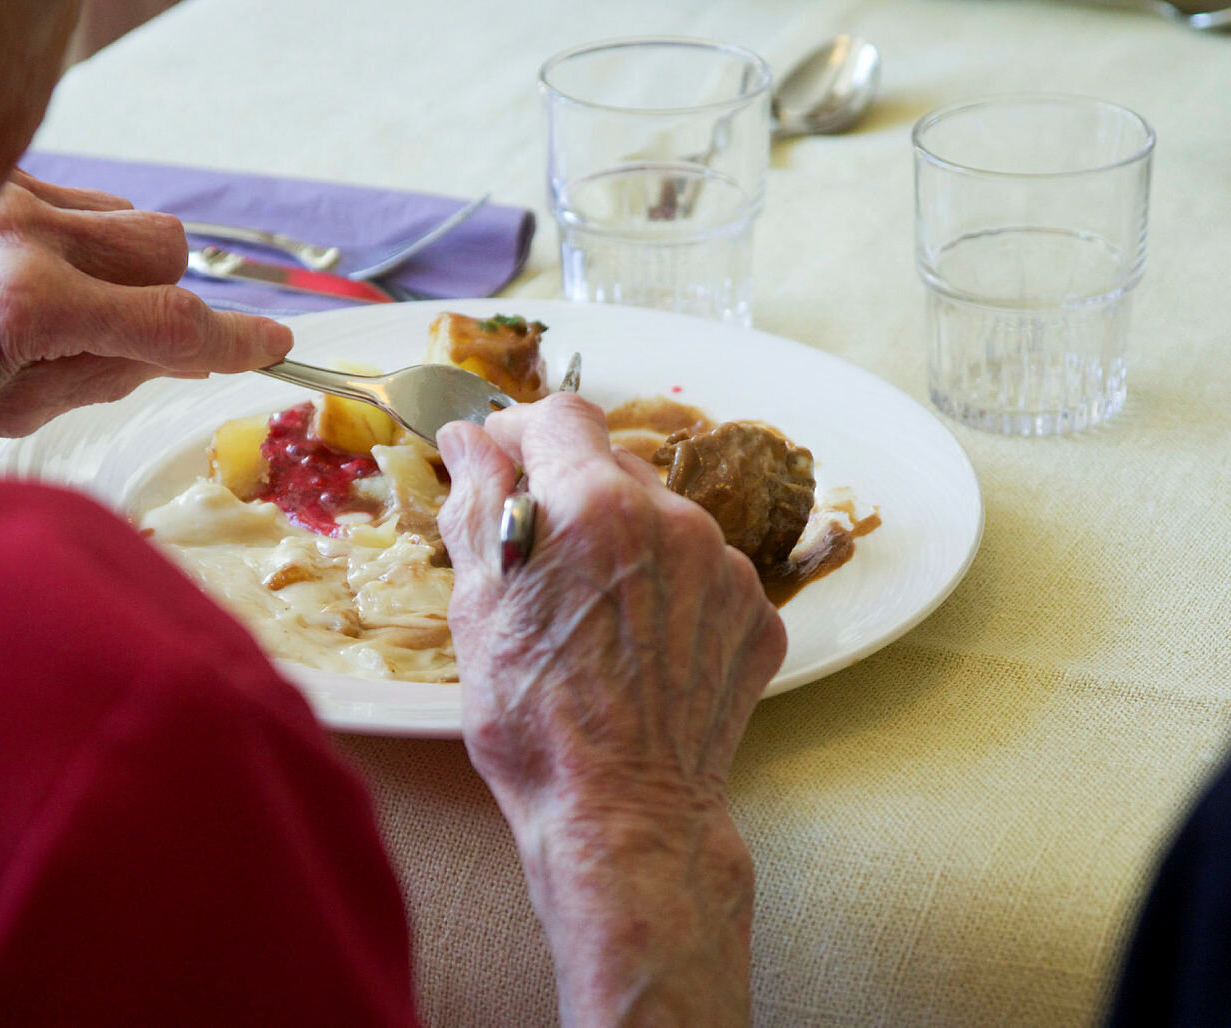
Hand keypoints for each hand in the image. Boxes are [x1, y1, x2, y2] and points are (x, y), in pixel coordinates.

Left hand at [0, 170, 292, 447]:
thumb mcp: (2, 412)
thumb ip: (100, 377)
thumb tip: (173, 356)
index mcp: (30, 310)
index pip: (175, 323)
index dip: (239, 341)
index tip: (275, 347)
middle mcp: (21, 238)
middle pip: (167, 246)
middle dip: (172, 294)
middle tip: (143, 338)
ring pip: (122, 216)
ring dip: (124, 263)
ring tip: (74, 306)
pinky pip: (68, 198)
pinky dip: (75, 238)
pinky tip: (32, 273)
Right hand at [438, 395, 786, 1025]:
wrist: (624, 813)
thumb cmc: (533, 720)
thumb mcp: (478, 607)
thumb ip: (476, 504)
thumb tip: (471, 439)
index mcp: (595, 505)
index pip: (560, 416)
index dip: (521, 433)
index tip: (499, 465)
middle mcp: (674, 517)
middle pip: (614, 464)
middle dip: (571, 493)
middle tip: (538, 556)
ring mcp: (727, 567)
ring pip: (665, 518)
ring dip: (626, 542)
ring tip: (593, 615)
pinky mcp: (760, 614)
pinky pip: (706, 573)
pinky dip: (671, 591)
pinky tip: (641, 645)